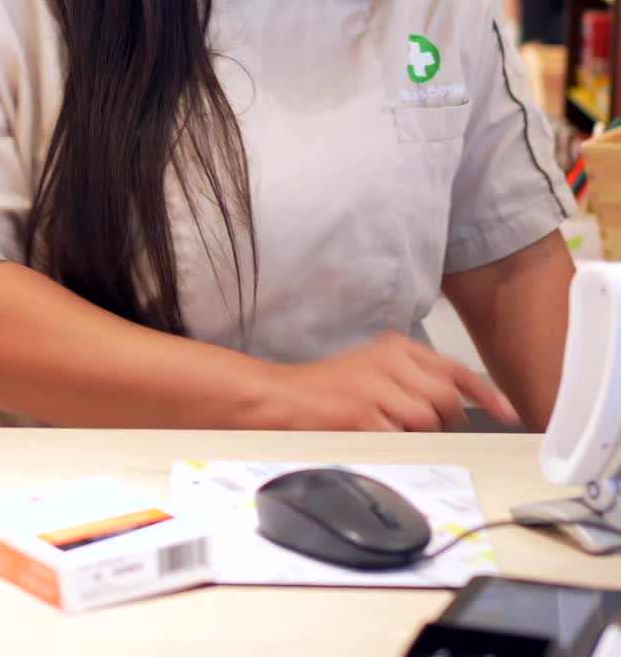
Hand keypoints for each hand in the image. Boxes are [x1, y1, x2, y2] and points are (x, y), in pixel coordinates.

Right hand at [275, 332, 518, 430]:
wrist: (284, 398)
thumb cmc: (330, 389)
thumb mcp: (376, 369)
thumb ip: (415, 379)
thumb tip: (455, 406)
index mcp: (396, 347)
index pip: (455, 369)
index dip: (486, 394)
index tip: (508, 412)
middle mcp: (390, 361)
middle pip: (447, 398)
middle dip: (445, 420)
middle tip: (422, 426)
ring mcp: (377, 388)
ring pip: (428, 421)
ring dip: (416, 434)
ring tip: (388, 427)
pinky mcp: (364, 415)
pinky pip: (401, 440)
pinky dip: (394, 445)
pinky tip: (373, 436)